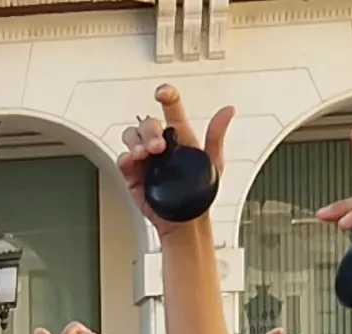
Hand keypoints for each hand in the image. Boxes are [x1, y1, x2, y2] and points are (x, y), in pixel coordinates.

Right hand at [117, 85, 232, 232]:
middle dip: (150, 130)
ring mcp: (145, 160)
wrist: (187, 222)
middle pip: (147, 124)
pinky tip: (131, 161)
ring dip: (136, 142)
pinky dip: (124, 159)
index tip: (163, 93)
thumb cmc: (199, 193)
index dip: (166, 97)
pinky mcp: (133, 176)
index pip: (171, 110)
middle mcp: (160, 145)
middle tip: (157, 146)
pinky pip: (123, 162)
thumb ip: (216, 135)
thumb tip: (228, 111)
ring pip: (132, 137)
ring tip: (144, 154)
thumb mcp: (214, 161)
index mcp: (179, 137)